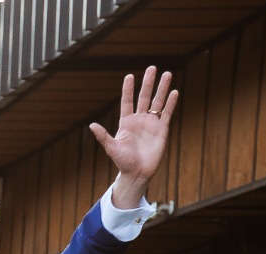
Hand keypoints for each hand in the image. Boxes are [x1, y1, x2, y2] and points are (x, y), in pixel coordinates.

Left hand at [90, 66, 175, 206]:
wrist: (137, 173)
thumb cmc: (123, 162)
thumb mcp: (112, 148)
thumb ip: (103, 136)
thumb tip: (91, 125)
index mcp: (126, 122)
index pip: (127, 101)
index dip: (128, 89)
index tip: (129, 76)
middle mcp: (139, 120)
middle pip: (144, 97)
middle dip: (148, 83)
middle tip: (152, 68)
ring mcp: (151, 123)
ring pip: (157, 102)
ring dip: (162, 88)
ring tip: (167, 74)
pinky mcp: (162, 129)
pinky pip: (167, 113)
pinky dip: (170, 103)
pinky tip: (174, 92)